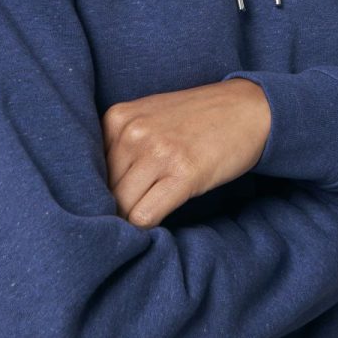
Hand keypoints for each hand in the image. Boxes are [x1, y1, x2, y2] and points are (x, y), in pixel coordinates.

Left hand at [101, 79, 270, 228]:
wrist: (248, 108)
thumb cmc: (198, 118)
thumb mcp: (151, 117)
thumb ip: (122, 144)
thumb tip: (95, 192)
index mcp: (118, 117)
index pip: (89, 171)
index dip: (98, 192)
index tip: (110, 203)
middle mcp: (133, 131)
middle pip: (103, 191)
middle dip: (113, 210)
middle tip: (128, 218)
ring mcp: (158, 152)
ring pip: (121, 207)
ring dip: (130, 221)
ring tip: (144, 221)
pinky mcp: (183, 173)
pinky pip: (145, 217)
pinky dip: (147, 229)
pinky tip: (159, 223)